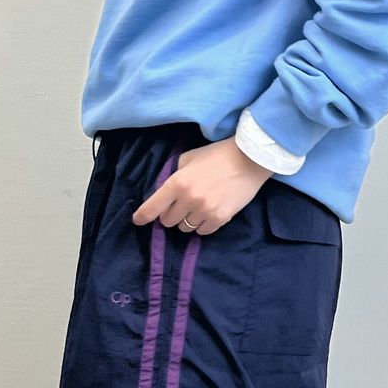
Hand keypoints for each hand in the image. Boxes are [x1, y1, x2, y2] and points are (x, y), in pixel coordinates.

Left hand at [132, 137, 272, 235]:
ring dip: (186, 221)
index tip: (138, 220)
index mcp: (177, 182)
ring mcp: (205, 211)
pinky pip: (202, 232)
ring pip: (185, 228)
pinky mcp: (220, 219)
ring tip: (197, 208)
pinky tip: (208, 213)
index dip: (142, 216)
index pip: (153, 207)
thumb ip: (175, 175)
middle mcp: (189, 199)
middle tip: (179, 206)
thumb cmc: (217, 155)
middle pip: (168, 221)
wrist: (249, 160)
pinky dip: (201, 226)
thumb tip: (167, 191)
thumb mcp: (189, 158)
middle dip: (170, 215)